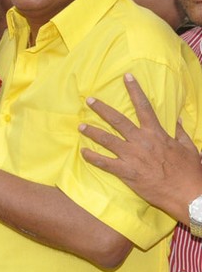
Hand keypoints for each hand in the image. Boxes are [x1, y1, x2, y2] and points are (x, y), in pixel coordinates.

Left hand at [80, 73, 201, 219]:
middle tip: (90, 100)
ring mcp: (132, 156)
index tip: (126, 77)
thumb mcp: (188, 147)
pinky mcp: (127, 172)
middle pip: (118, 120)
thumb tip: (177, 118)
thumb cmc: (189, 171)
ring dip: (92, 132)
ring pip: (107, 140)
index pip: (144, 106)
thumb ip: (179, 132)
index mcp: (157, 133)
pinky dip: (93, 157)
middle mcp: (142, 141)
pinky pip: (105, 163)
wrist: (188, 194)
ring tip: (81, 126)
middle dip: (102, 109)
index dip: (135, 90)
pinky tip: (83, 153)